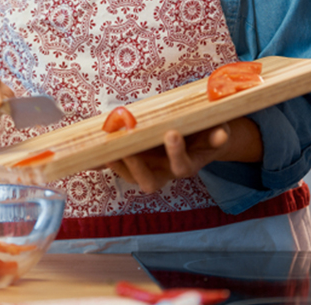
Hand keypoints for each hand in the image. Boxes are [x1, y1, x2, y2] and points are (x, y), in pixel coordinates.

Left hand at [105, 118, 261, 192]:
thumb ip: (216, 132)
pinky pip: (115, 166)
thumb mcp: (214, 128)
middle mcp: (166, 172)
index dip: (177, 153)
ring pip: (130, 177)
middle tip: (127, 146)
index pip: (182, 166)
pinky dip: (101, 164)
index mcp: (188, 163)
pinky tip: (89, 159)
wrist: (198, 135)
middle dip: (137, 167)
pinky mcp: (133, 163)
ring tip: (107, 147)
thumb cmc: (204, 129)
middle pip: (150, 182)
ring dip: (117, 165)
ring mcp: (148, 169)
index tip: (172, 133)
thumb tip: (221, 135)